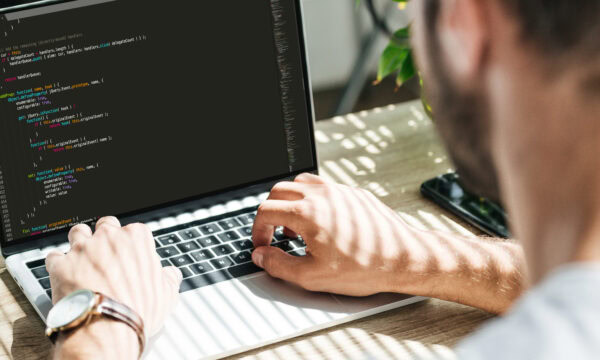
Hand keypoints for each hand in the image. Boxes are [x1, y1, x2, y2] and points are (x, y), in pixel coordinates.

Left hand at [46, 217, 181, 358]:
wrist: (107, 328)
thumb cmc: (138, 311)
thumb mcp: (167, 295)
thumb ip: (169, 278)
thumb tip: (171, 275)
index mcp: (136, 239)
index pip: (135, 230)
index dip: (132, 244)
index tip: (131, 255)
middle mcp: (108, 238)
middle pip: (106, 224)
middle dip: (105, 236)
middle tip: (107, 253)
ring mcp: (82, 249)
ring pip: (78, 232)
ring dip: (80, 242)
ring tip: (83, 257)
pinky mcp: (60, 264)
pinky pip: (54, 256)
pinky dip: (58, 263)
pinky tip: (63, 272)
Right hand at [251, 173, 417, 295]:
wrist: (402, 259)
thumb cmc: (364, 268)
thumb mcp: (312, 276)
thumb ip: (279, 265)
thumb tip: (262, 256)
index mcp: (308, 213)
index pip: (266, 210)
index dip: (257, 229)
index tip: (262, 244)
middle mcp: (322, 196)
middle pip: (279, 190)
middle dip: (270, 212)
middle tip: (273, 234)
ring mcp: (339, 191)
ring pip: (301, 183)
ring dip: (290, 201)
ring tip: (295, 227)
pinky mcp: (354, 194)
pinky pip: (325, 187)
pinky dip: (312, 200)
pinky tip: (321, 222)